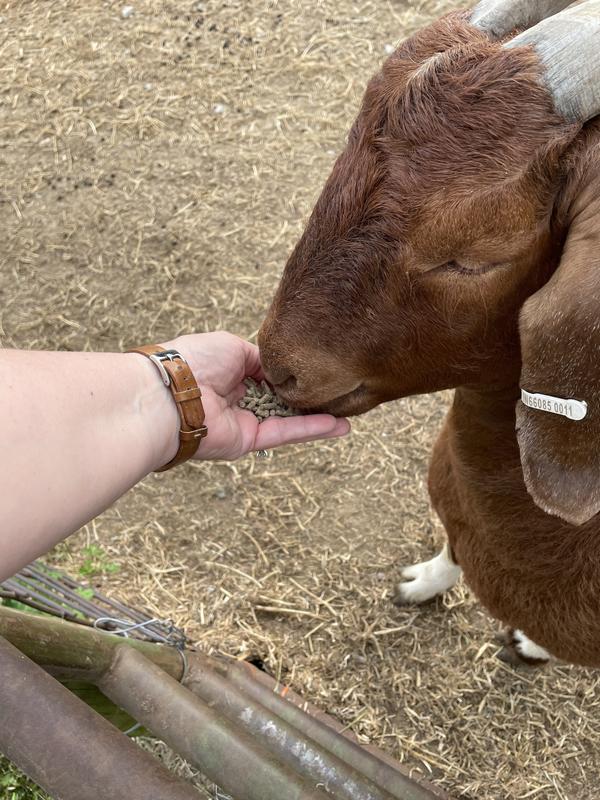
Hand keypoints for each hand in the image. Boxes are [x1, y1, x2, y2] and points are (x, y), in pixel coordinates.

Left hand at [165, 332, 349, 459]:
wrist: (170, 394)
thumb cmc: (195, 360)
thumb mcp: (233, 346)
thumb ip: (260, 357)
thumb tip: (280, 368)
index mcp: (229, 370)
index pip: (268, 373)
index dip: (293, 371)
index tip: (321, 367)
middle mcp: (237, 397)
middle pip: (280, 398)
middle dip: (309, 397)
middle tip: (341, 393)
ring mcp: (243, 421)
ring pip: (288, 419)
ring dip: (318, 418)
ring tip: (350, 415)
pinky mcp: (247, 441)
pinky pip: (284, 433)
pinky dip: (311, 429)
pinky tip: (339, 426)